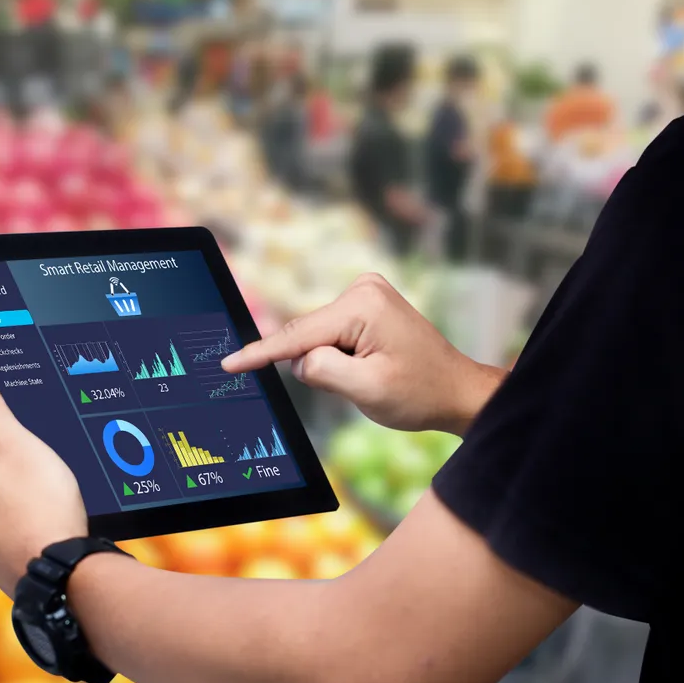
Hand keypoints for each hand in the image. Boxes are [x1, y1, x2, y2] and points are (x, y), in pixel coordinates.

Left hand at [0, 368, 87, 592]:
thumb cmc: (42, 505)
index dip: (0, 416)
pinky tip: (35, 515)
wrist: (57, 576)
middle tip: (39, 463)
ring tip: (41, 492)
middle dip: (4, 450)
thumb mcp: (19, 446)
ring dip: (9, 479)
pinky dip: (11, 507)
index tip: (26, 431)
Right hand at [222, 274, 504, 434]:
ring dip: (331, 362)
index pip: (298, 335)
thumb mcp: (366, 390)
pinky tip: (369, 365)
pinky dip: (338, 356)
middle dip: (317, 365)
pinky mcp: (364, 304)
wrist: (456, 391)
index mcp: (363, 305)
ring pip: (317, 338)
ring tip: (372, 373)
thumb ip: (321, 371)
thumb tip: (297, 360)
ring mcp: (364, 294)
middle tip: (359, 383)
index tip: (228, 364)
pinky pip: (329, 335)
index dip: (260, 353)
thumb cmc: (419, 393)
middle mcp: (362, 289)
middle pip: (307, 336)